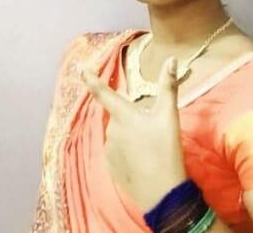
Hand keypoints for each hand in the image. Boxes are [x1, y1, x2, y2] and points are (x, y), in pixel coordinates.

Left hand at [80, 56, 187, 210]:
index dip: (91, 79)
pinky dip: (127, 152)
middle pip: (118, 116)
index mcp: (123, 115)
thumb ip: (168, 86)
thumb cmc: (166, 149)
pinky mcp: (110, 167)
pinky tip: (142, 160)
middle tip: (152, 129)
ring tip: (150, 147)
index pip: (103, 93)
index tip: (80, 69)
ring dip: (130, 135)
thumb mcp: (169, 115)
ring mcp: (108, 150)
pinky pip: (117, 152)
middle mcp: (111, 130)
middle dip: (131, 118)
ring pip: (118, 134)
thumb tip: (172, 59)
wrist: (162, 193)